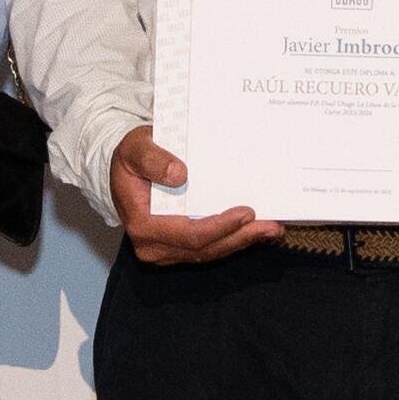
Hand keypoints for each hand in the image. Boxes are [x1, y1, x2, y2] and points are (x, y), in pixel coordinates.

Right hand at [112, 125, 280, 266]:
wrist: (126, 168)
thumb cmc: (132, 156)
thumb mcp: (136, 148)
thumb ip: (152, 159)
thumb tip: (179, 174)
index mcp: (142, 224)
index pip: (189, 234)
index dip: (220, 226)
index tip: (247, 213)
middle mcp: (153, 245)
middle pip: (204, 248)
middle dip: (240, 237)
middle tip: (272, 227)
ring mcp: (166, 249)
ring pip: (210, 251)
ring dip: (242, 241)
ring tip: (272, 229)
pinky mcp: (178, 246)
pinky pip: (209, 247)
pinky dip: (233, 238)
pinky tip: (255, 230)